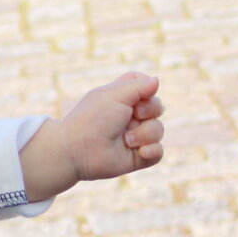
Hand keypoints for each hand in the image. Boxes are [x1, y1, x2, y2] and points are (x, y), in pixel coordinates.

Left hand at [24, 72, 164, 202]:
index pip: (145, 86)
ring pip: (158, 129)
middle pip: (158, 107)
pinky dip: (151, 151)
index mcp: (121, 98)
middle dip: (150, 110)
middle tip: (133, 115)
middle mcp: (129, 116)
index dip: (146, 89)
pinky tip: (139, 152)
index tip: (136, 94)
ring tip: (126, 139)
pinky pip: (158, 152)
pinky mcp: (138, 156)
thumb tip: (157, 80)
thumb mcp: (115, 94)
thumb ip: (139, 85)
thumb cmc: (93, 117)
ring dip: (144, 134)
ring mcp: (134, 136)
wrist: (78, 149)